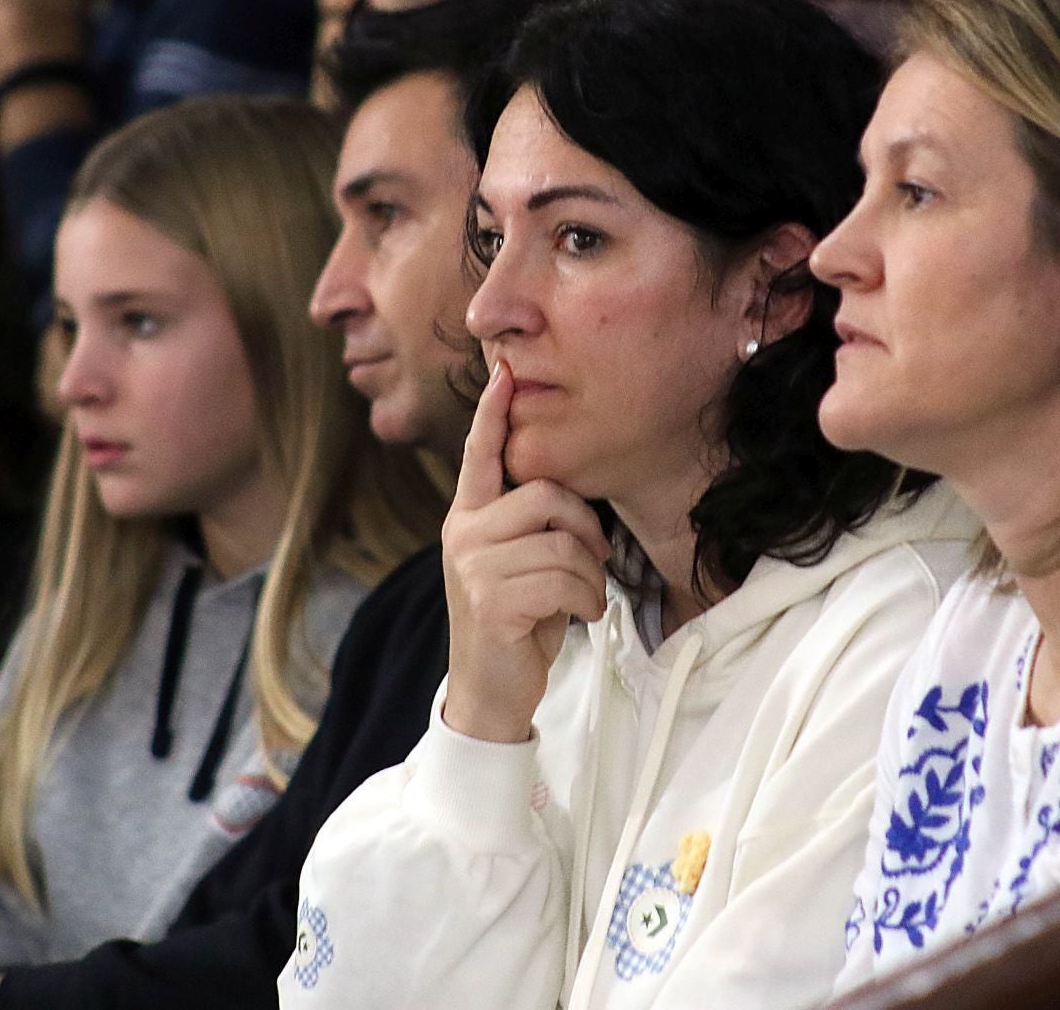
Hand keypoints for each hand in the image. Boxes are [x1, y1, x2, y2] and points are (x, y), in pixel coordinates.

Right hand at [440, 362, 609, 744]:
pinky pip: (563, 580)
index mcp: (469, 515)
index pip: (480, 453)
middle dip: (587, 526)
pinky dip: (586, 601)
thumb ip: (529, 523)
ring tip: (582, 599)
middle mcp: (463, 532)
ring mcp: (473, 566)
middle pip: (546, 494)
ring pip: (562, 542)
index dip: (493, 411)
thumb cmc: (517, 619)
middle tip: (596, 559)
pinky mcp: (491, 600)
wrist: (490, 688)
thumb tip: (568, 491)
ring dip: (590, 577)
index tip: (504, 370)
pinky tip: (576, 617)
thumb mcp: (518, 562)